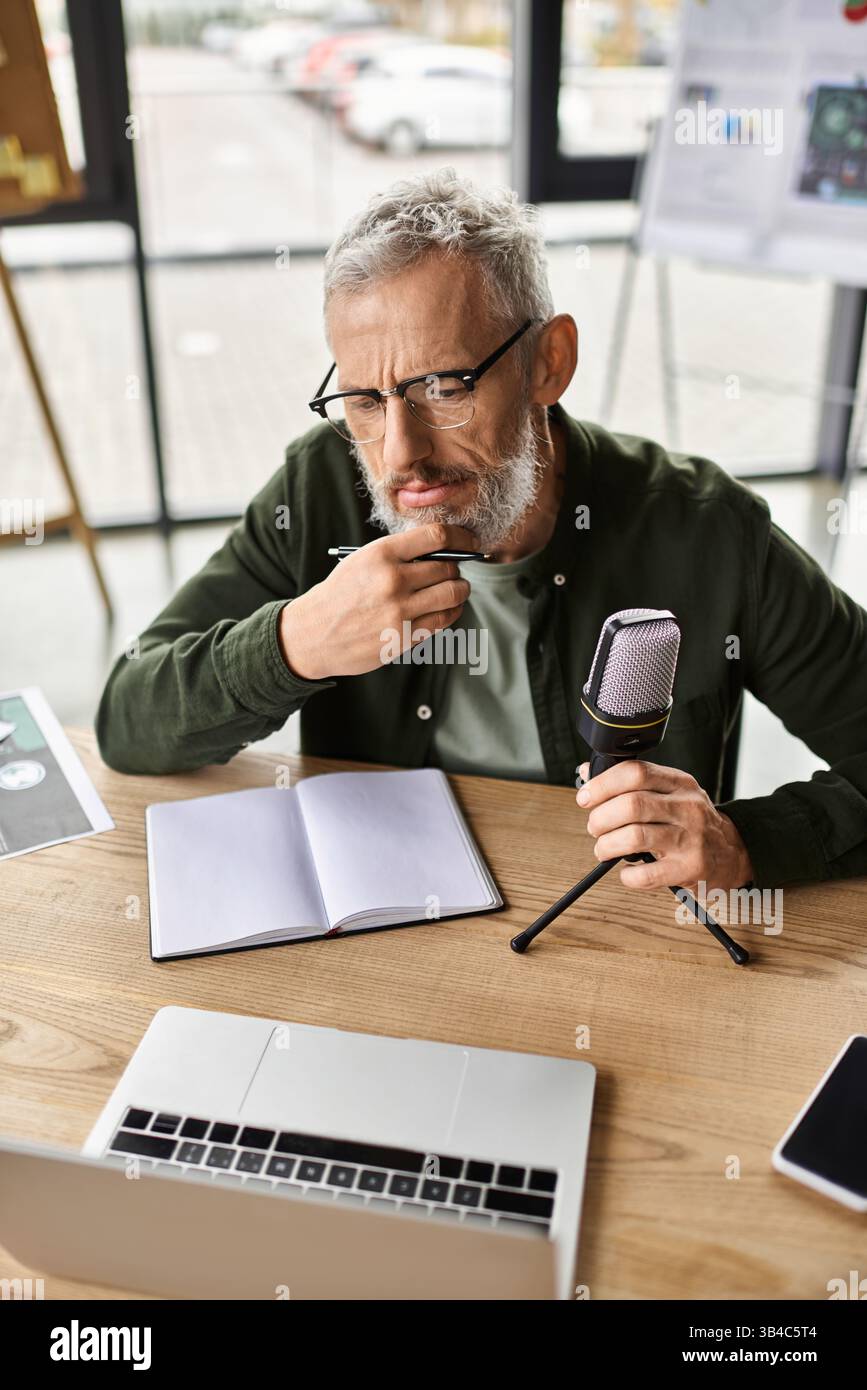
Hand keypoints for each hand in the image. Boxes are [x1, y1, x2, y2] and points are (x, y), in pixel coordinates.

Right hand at [278, 522, 476, 680]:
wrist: (314, 633)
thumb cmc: (341, 593)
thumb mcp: (363, 560)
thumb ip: (400, 553)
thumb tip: (445, 549)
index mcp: (381, 553)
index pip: (437, 536)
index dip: (462, 537)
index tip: (470, 541)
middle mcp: (392, 580)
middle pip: (448, 566)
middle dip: (457, 568)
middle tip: (453, 571)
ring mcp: (399, 610)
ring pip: (453, 593)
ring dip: (460, 590)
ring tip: (456, 589)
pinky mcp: (404, 636)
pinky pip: (444, 620)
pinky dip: (452, 611)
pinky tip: (447, 608)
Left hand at [576, 760, 753, 893]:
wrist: (732, 852)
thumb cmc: (692, 821)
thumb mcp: (671, 792)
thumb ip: (633, 783)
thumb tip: (587, 773)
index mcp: (679, 783)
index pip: (636, 772)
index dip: (603, 785)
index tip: (586, 797)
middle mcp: (687, 808)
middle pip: (631, 805)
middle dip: (600, 818)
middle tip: (594, 827)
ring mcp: (690, 839)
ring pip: (634, 837)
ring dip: (607, 845)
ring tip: (604, 849)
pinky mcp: (689, 869)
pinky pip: (646, 874)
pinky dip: (627, 875)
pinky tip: (627, 871)